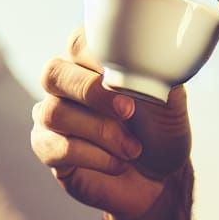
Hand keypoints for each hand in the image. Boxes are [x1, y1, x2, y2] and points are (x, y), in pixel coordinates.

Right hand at [31, 27, 192, 219]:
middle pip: (53, 73)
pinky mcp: (48, 150)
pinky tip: (118, 163)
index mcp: (91, 61)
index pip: (77, 42)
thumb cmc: (160, 130)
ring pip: (54, 113)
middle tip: (129, 111)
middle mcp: (64, 85)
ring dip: (101, 132)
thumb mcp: (170, 98)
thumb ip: (157, 70)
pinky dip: (95, 157)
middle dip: (92, 93)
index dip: (99, 57)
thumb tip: (154, 51)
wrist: (160, 177)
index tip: (130, 77)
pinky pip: (56, 148)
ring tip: (134, 149)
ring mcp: (52, 117)